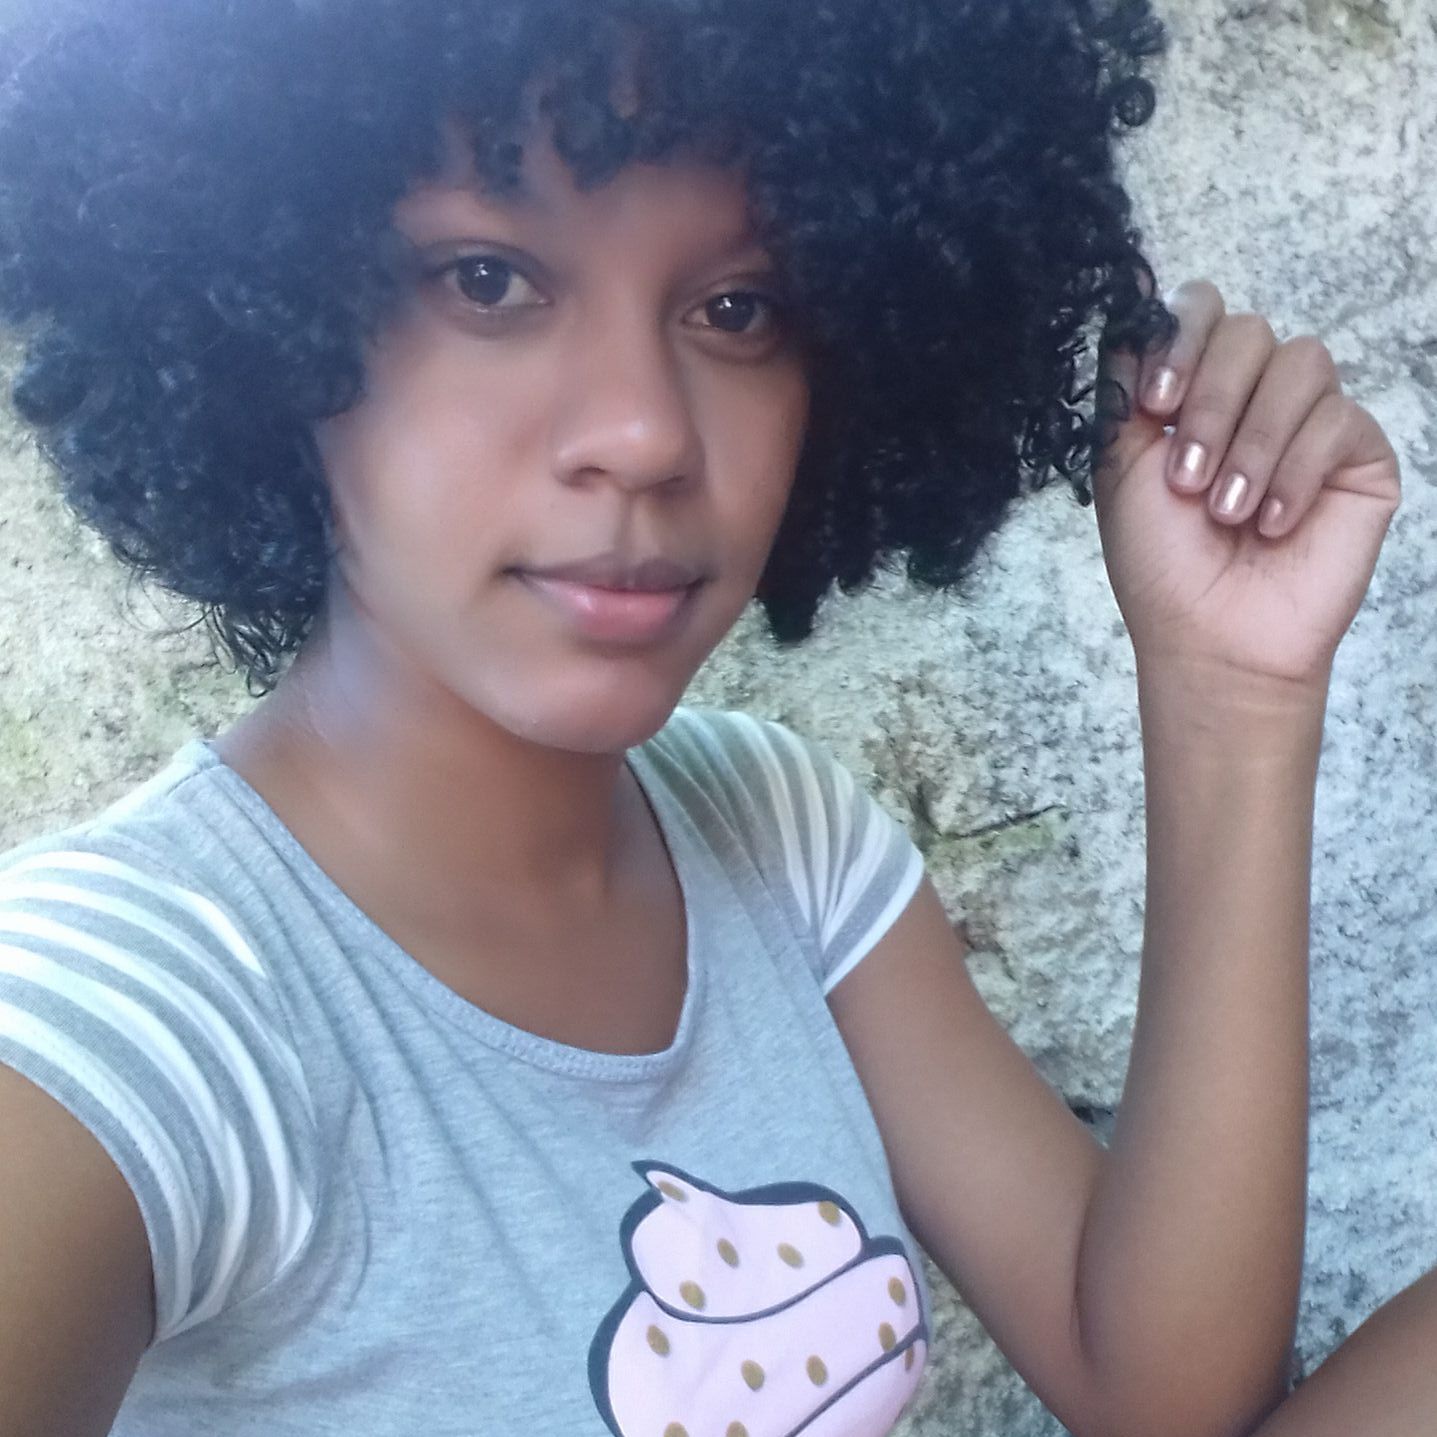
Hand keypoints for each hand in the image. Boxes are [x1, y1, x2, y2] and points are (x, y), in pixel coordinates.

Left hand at [1096, 280, 1399, 694]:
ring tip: (1226, 511)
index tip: (1156, 403)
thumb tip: (1129, 305)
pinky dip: (1294, 472)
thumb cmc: (1161, 563)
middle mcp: (1253, 394)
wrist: (1209, 636)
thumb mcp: (1121, 467)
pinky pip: (1340, 419)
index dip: (1179, 340)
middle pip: (1248, 329)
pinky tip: (1271, 523)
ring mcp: (1310, 420)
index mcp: (1192, 390)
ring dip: (1251, 441)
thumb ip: (1124, 387)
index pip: (1199, 310)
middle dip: (1212, 401)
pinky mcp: (1359, 453)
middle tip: (1187, 477)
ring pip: (1301, 363)